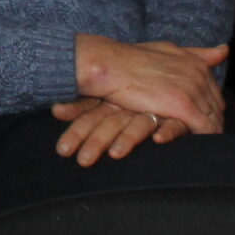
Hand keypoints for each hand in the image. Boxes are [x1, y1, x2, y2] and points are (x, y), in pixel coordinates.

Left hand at [50, 96, 186, 163]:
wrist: (181, 73)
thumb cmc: (140, 90)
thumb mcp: (110, 97)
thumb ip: (83, 106)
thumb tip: (54, 108)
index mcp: (115, 100)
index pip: (93, 111)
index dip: (77, 120)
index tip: (60, 135)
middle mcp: (133, 105)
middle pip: (112, 122)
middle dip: (96, 140)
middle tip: (82, 160)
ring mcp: (156, 110)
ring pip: (138, 125)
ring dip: (127, 139)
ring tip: (115, 154)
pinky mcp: (181, 117)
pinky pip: (175, 124)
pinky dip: (168, 131)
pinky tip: (159, 140)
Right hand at [73, 35, 229, 137]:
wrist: (111, 65)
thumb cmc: (131, 59)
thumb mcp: (168, 50)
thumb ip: (197, 54)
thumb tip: (225, 50)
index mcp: (196, 63)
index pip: (214, 93)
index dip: (210, 109)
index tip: (201, 120)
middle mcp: (200, 75)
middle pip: (217, 108)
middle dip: (212, 122)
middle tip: (199, 137)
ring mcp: (193, 90)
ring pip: (213, 119)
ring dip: (208, 133)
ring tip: (199, 147)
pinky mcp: (184, 107)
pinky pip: (205, 129)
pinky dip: (204, 139)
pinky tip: (196, 148)